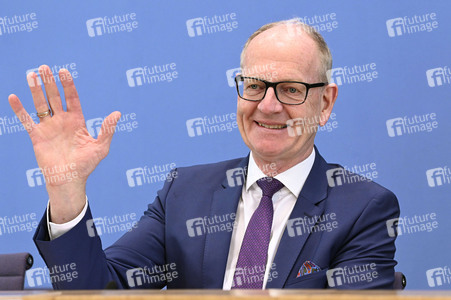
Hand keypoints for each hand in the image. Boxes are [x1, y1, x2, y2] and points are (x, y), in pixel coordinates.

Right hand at [8, 65, 120, 222]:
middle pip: (54, 97)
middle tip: (44, 67)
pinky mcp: (37, 136)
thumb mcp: (100, 147)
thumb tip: (117, 113)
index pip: (72, 98)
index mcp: (77, 121)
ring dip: (35, 90)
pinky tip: (13, 97)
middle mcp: (62, 121)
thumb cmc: (86, 165)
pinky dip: (19, 110)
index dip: (67, 85)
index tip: (64, 71)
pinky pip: (27, 120)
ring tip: (31, 74)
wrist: (69, 180)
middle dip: (49, 82)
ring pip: (40, 104)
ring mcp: (48, 127)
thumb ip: (107, 129)